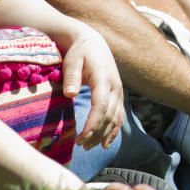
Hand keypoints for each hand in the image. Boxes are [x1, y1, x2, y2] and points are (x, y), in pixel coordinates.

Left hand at [62, 28, 125, 149]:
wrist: (92, 42)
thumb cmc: (79, 52)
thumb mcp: (72, 61)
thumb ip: (71, 77)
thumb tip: (70, 94)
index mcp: (103, 79)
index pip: (101, 106)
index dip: (92, 124)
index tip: (81, 138)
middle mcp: (115, 87)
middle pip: (109, 116)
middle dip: (96, 133)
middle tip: (80, 146)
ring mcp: (118, 92)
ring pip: (115, 118)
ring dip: (104, 134)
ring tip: (89, 147)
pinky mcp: (117, 95)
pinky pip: (119, 116)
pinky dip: (114, 131)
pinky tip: (105, 143)